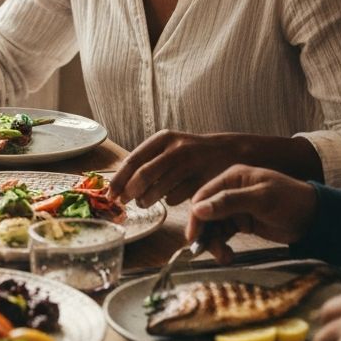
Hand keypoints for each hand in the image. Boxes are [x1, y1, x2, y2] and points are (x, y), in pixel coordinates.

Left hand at [109, 130, 254, 207]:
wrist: (230, 152)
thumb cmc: (191, 153)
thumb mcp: (170, 147)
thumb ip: (148, 160)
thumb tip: (120, 183)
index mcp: (163, 139)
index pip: (133, 160)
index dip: (119, 179)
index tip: (109, 194)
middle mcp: (176, 148)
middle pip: (143, 175)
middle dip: (129, 192)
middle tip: (124, 202)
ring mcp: (190, 165)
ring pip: (158, 190)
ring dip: (147, 200)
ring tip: (144, 202)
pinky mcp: (202, 181)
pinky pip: (175, 198)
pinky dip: (168, 201)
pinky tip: (172, 196)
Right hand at [185, 165, 317, 263]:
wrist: (315, 218)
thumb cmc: (290, 201)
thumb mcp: (260, 199)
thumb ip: (229, 202)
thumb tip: (197, 209)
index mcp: (232, 177)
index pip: (204, 196)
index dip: (196, 216)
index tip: (193, 236)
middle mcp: (230, 190)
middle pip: (206, 212)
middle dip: (206, 233)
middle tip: (211, 252)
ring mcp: (235, 207)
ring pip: (213, 226)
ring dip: (215, 242)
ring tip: (225, 257)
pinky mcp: (242, 222)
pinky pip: (224, 234)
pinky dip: (223, 245)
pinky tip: (229, 256)